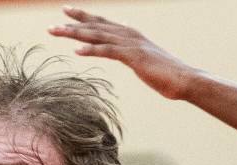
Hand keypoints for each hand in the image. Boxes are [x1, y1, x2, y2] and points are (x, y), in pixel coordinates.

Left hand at [49, 7, 200, 100]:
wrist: (184, 79)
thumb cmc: (166, 73)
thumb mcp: (146, 59)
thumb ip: (134, 51)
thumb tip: (127, 43)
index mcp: (130, 34)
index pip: (102, 22)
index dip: (84, 16)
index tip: (66, 12)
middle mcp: (129, 34)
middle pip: (96, 25)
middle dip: (73, 24)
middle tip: (52, 26)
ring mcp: (131, 44)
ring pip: (98, 35)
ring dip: (76, 34)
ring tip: (57, 33)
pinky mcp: (134, 57)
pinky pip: (109, 51)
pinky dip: (92, 50)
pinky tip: (77, 51)